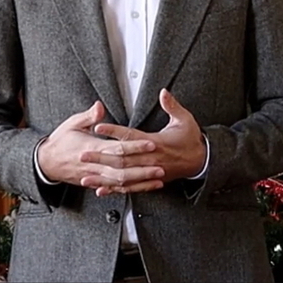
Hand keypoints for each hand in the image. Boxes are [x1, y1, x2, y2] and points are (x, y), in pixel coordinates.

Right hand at [37, 101, 163, 192]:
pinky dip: (131, 189)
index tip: (151, 143)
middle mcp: (94, 165)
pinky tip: (145, 188)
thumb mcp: (72, 123)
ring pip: (121, 182)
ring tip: (159, 179)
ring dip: (140, 182)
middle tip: (161, 166)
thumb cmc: (61, 140)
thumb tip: (99, 106)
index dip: (135, 146)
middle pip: (122, 169)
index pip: (117, 148)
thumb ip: (88, 116)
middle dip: (142, 169)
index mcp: (92, 147)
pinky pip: (116, 188)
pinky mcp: (95, 183)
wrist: (45, 162)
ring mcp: (95, 176)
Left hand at [83, 89, 205, 195]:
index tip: (98, 127)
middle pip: (121, 159)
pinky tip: (100, 190)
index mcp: (156, 142)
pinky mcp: (149, 180)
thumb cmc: (191, 138)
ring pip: (123, 176)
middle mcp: (150, 158)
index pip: (130, 137)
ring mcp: (149, 172)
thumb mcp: (185, 119)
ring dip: (103, 177)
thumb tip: (163, 92)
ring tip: (85, 177)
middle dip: (101, 157)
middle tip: (82, 154)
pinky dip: (114, 189)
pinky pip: (129, 187)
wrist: (200, 160)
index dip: (113, 131)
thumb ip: (172, 106)